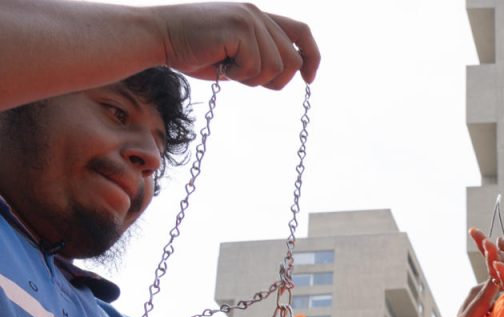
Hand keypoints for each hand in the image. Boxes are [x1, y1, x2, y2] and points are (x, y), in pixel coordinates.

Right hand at [153, 3, 319, 87]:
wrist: (156, 37)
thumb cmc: (191, 51)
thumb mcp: (234, 54)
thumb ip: (260, 58)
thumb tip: (288, 72)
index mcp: (258, 17)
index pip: (301, 32)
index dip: (312, 57)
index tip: (309, 79)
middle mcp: (257, 14)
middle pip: (292, 60)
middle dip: (273, 80)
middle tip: (242, 77)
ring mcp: (249, 19)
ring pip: (276, 67)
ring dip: (251, 78)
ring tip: (226, 66)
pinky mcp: (239, 28)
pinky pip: (255, 67)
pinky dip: (238, 75)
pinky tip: (218, 62)